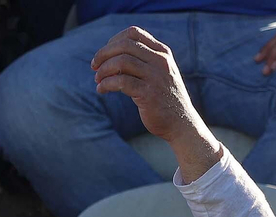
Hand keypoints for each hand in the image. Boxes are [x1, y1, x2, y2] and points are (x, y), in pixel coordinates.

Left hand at [91, 27, 221, 178]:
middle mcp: (160, 61)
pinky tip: (101, 90)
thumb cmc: (164, 98)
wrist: (181, 123)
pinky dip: (106, 84)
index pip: (134, 33)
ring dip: (103, 70)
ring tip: (98, 80)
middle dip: (103, 54)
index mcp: (162, 52)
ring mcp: (155, 77)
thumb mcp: (158, 73)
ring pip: (121, 62)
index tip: (104, 54)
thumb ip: (141, 62)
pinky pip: (121, 82)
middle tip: (94, 67)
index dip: (113, 41)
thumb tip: (110, 57)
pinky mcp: (148, 94)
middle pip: (124, 45)